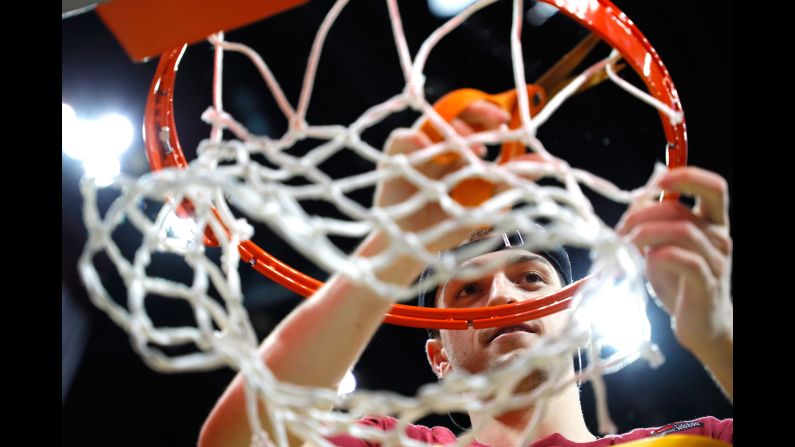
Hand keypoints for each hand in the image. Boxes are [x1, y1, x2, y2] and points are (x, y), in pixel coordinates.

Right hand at [375, 100, 509, 251]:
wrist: (416, 249)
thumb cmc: (449, 225)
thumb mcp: (487, 203)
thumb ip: (513, 180)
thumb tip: (552, 164)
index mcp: (459, 152)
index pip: (474, 120)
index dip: (489, 114)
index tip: (507, 121)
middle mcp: (439, 147)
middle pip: (455, 112)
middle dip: (477, 112)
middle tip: (498, 121)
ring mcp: (416, 152)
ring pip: (432, 122)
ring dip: (453, 128)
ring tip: (472, 145)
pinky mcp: (393, 161)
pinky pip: (402, 137)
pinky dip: (415, 138)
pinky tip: (428, 147)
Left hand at [617, 167, 732, 360]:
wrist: (701, 326)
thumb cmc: (679, 282)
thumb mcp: (662, 246)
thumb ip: (653, 222)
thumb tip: (633, 201)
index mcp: (712, 223)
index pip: (714, 186)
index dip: (686, 176)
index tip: (655, 184)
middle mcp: (719, 237)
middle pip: (684, 209)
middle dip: (644, 212)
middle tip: (622, 227)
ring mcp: (716, 261)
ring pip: (682, 231)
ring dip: (645, 233)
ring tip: (626, 245)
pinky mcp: (706, 283)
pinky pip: (683, 259)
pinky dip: (658, 255)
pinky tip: (646, 261)